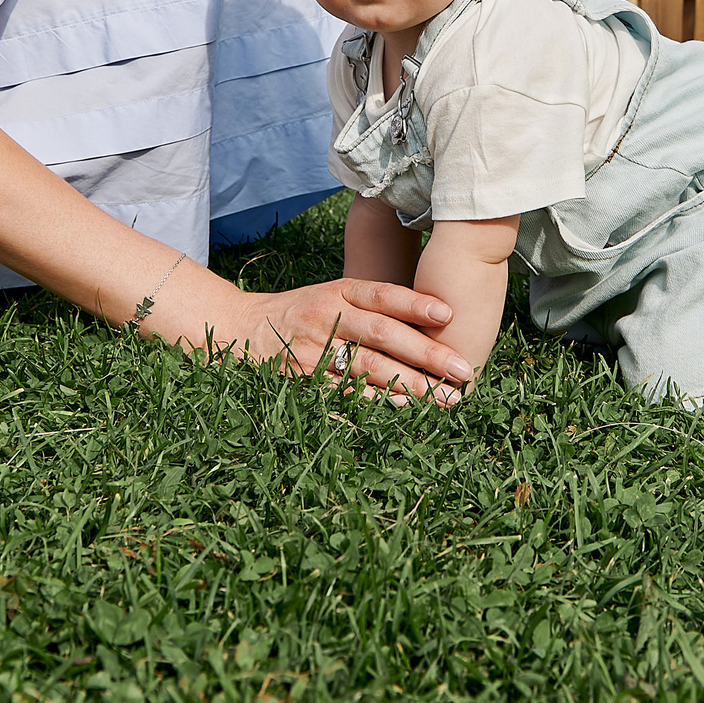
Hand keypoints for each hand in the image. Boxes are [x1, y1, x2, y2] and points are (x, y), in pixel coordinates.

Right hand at [224, 278, 474, 403]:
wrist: (241, 331)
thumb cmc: (303, 313)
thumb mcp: (333, 296)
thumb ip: (374, 305)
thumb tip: (434, 320)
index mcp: (337, 293)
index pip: (381, 295)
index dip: (415, 303)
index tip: (449, 313)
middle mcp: (326, 319)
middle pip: (382, 335)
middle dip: (426, 353)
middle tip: (462, 370)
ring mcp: (313, 352)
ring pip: (368, 369)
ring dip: (410, 385)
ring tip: (444, 396)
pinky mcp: (302, 383)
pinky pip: (343, 395)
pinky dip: (374, 402)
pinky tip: (402, 408)